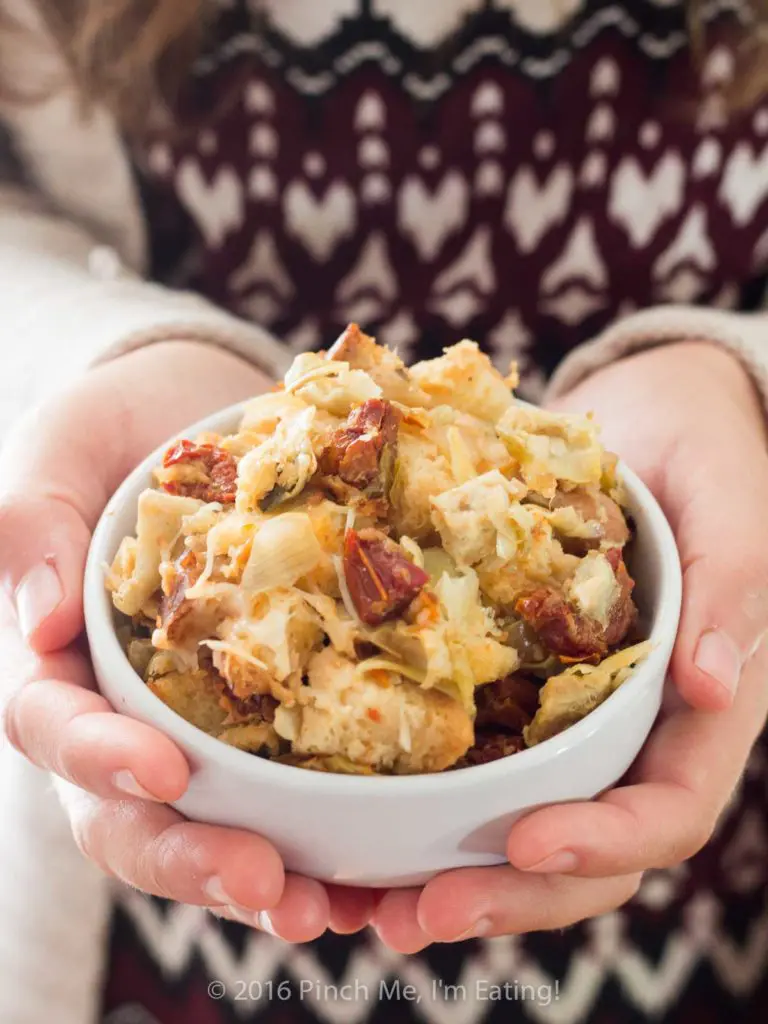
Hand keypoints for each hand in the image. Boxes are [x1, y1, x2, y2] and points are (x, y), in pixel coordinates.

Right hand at [0, 340, 374, 939]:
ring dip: (267, 880)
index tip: (164, 768)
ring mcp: (202, 722)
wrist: (212, 414)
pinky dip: (326, 844)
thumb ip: (30, 521)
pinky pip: (291, 793)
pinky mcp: (276, 715)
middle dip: (191, 857)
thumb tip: (39, 625)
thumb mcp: (65, 444)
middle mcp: (127, 711)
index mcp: (63, 661)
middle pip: (133, 814)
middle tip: (266, 883)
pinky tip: (376, 873)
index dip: (98, 757)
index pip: (55, 728)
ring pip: (212, 827)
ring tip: (333, 907)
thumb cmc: (125, 425)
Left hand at [372, 341, 767, 950]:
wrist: (646, 414)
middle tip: (417, 914)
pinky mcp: (524, 690)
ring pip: (530, 824)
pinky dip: (435, 810)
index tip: (522, 839)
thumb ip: (732, 588)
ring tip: (371, 907)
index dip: (603, 840)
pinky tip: (368, 833)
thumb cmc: (702, 449)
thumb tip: (715, 689)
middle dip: (512, 892)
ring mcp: (579, 717)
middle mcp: (638, 730)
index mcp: (701, 708)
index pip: (668, 808)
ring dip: (462, 877)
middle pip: (589, 849)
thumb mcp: (729, 502)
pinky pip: (484, 765)